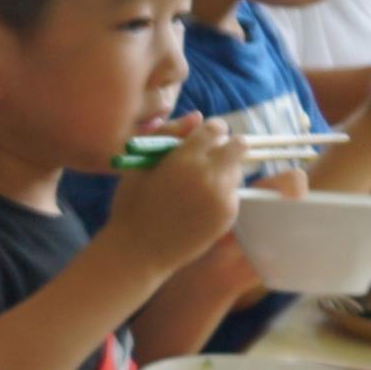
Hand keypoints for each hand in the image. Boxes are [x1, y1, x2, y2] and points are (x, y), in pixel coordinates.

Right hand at [101, 115, 247, 278]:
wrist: (138, 252)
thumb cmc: (132, 206)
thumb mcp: (139, 164)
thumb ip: (167, 134)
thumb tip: (197, 117)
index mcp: (185, 159)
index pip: (215, 129)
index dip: (209, 131)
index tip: (201, 139)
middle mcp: (210, 175)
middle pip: (238, 145)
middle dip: (226, 146)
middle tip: (209, 157)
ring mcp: (223, 197)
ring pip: (237, 170)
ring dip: (223, 171)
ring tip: (197, 186)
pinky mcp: (228, 215)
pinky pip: (232, 193)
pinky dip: (221, 193)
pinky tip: (197, 205)